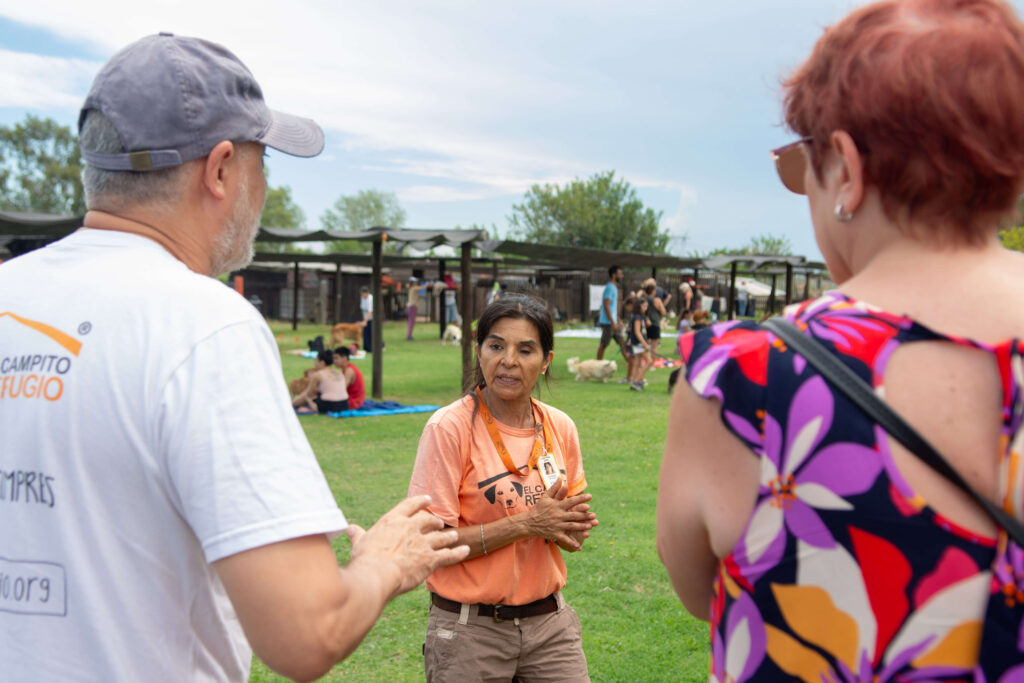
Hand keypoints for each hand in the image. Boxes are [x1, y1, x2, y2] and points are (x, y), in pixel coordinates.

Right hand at [346, 495, 468, 598]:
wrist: (376, 576)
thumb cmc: (365, 560)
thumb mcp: (360, 543)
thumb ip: (358, 534)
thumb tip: (350, 529)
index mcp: (393, 520)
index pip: (410, 505)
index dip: (420, 502)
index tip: (428, 500)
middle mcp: (411, 528)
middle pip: (428, 520)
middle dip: (435, 522)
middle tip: (439, 523)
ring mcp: (423, 543)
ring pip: (441, 537)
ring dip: (448, 537)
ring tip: (454, 536)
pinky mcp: (431, 559)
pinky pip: (449, 555)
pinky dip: (458, 553)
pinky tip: (465, 550)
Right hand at [525, 479, 596, 550]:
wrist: (529, 522)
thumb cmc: (539, 508)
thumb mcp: (545, 497)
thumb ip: (554, 488)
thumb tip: (561, 478)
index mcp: (557, 506)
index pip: (571, 501)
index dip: (581, 499)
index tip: (590, 497)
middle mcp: (558, 515)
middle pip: (574, 515)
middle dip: (584, 515)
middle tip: (594, 515)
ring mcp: (557, 525)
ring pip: (572, 526)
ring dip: (581, 527)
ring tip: (590, 526)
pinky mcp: (555, 534)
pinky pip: (565, 539)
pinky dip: (572, 543)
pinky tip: (579, 546)